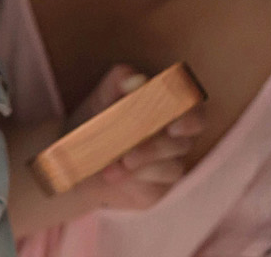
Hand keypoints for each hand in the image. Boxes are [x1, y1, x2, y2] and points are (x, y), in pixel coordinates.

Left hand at [4, 64, 204, 237]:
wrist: (74, 156)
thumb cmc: (96, 118)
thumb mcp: (102, 97)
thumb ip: (119, 82)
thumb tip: (135, 80)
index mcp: (171, 110)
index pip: (196, 113)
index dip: (190, 120)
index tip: (173, 127)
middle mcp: (177, 139)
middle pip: (183, 143)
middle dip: (155, 147)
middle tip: (128, 153)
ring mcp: (169, 166)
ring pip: (173, 168)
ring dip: (142, 165)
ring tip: (112, 164)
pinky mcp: (158, 190)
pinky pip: (157, 188)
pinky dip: (134, 180)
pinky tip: (112, 174)